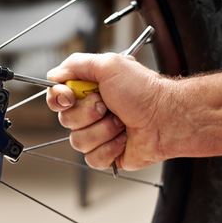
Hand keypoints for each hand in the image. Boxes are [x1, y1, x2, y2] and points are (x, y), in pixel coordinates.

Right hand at [46, 53, 168, 170]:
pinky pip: (92, 158)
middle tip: (108, 105)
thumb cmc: (144, 90)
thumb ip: (76, 64)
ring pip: (77, 141)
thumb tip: (54, 75)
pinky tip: (124, 139)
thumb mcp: (109, 64)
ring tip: (121, 122)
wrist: (167, 118)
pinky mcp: (107, 154)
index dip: (58, 98)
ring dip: (102, 131)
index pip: (56, 97)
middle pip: (65, 120)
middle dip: (87, 114)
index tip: (69, 97)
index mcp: (88, 90)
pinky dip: (110, 148)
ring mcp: (98, 134)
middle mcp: (90, 112)